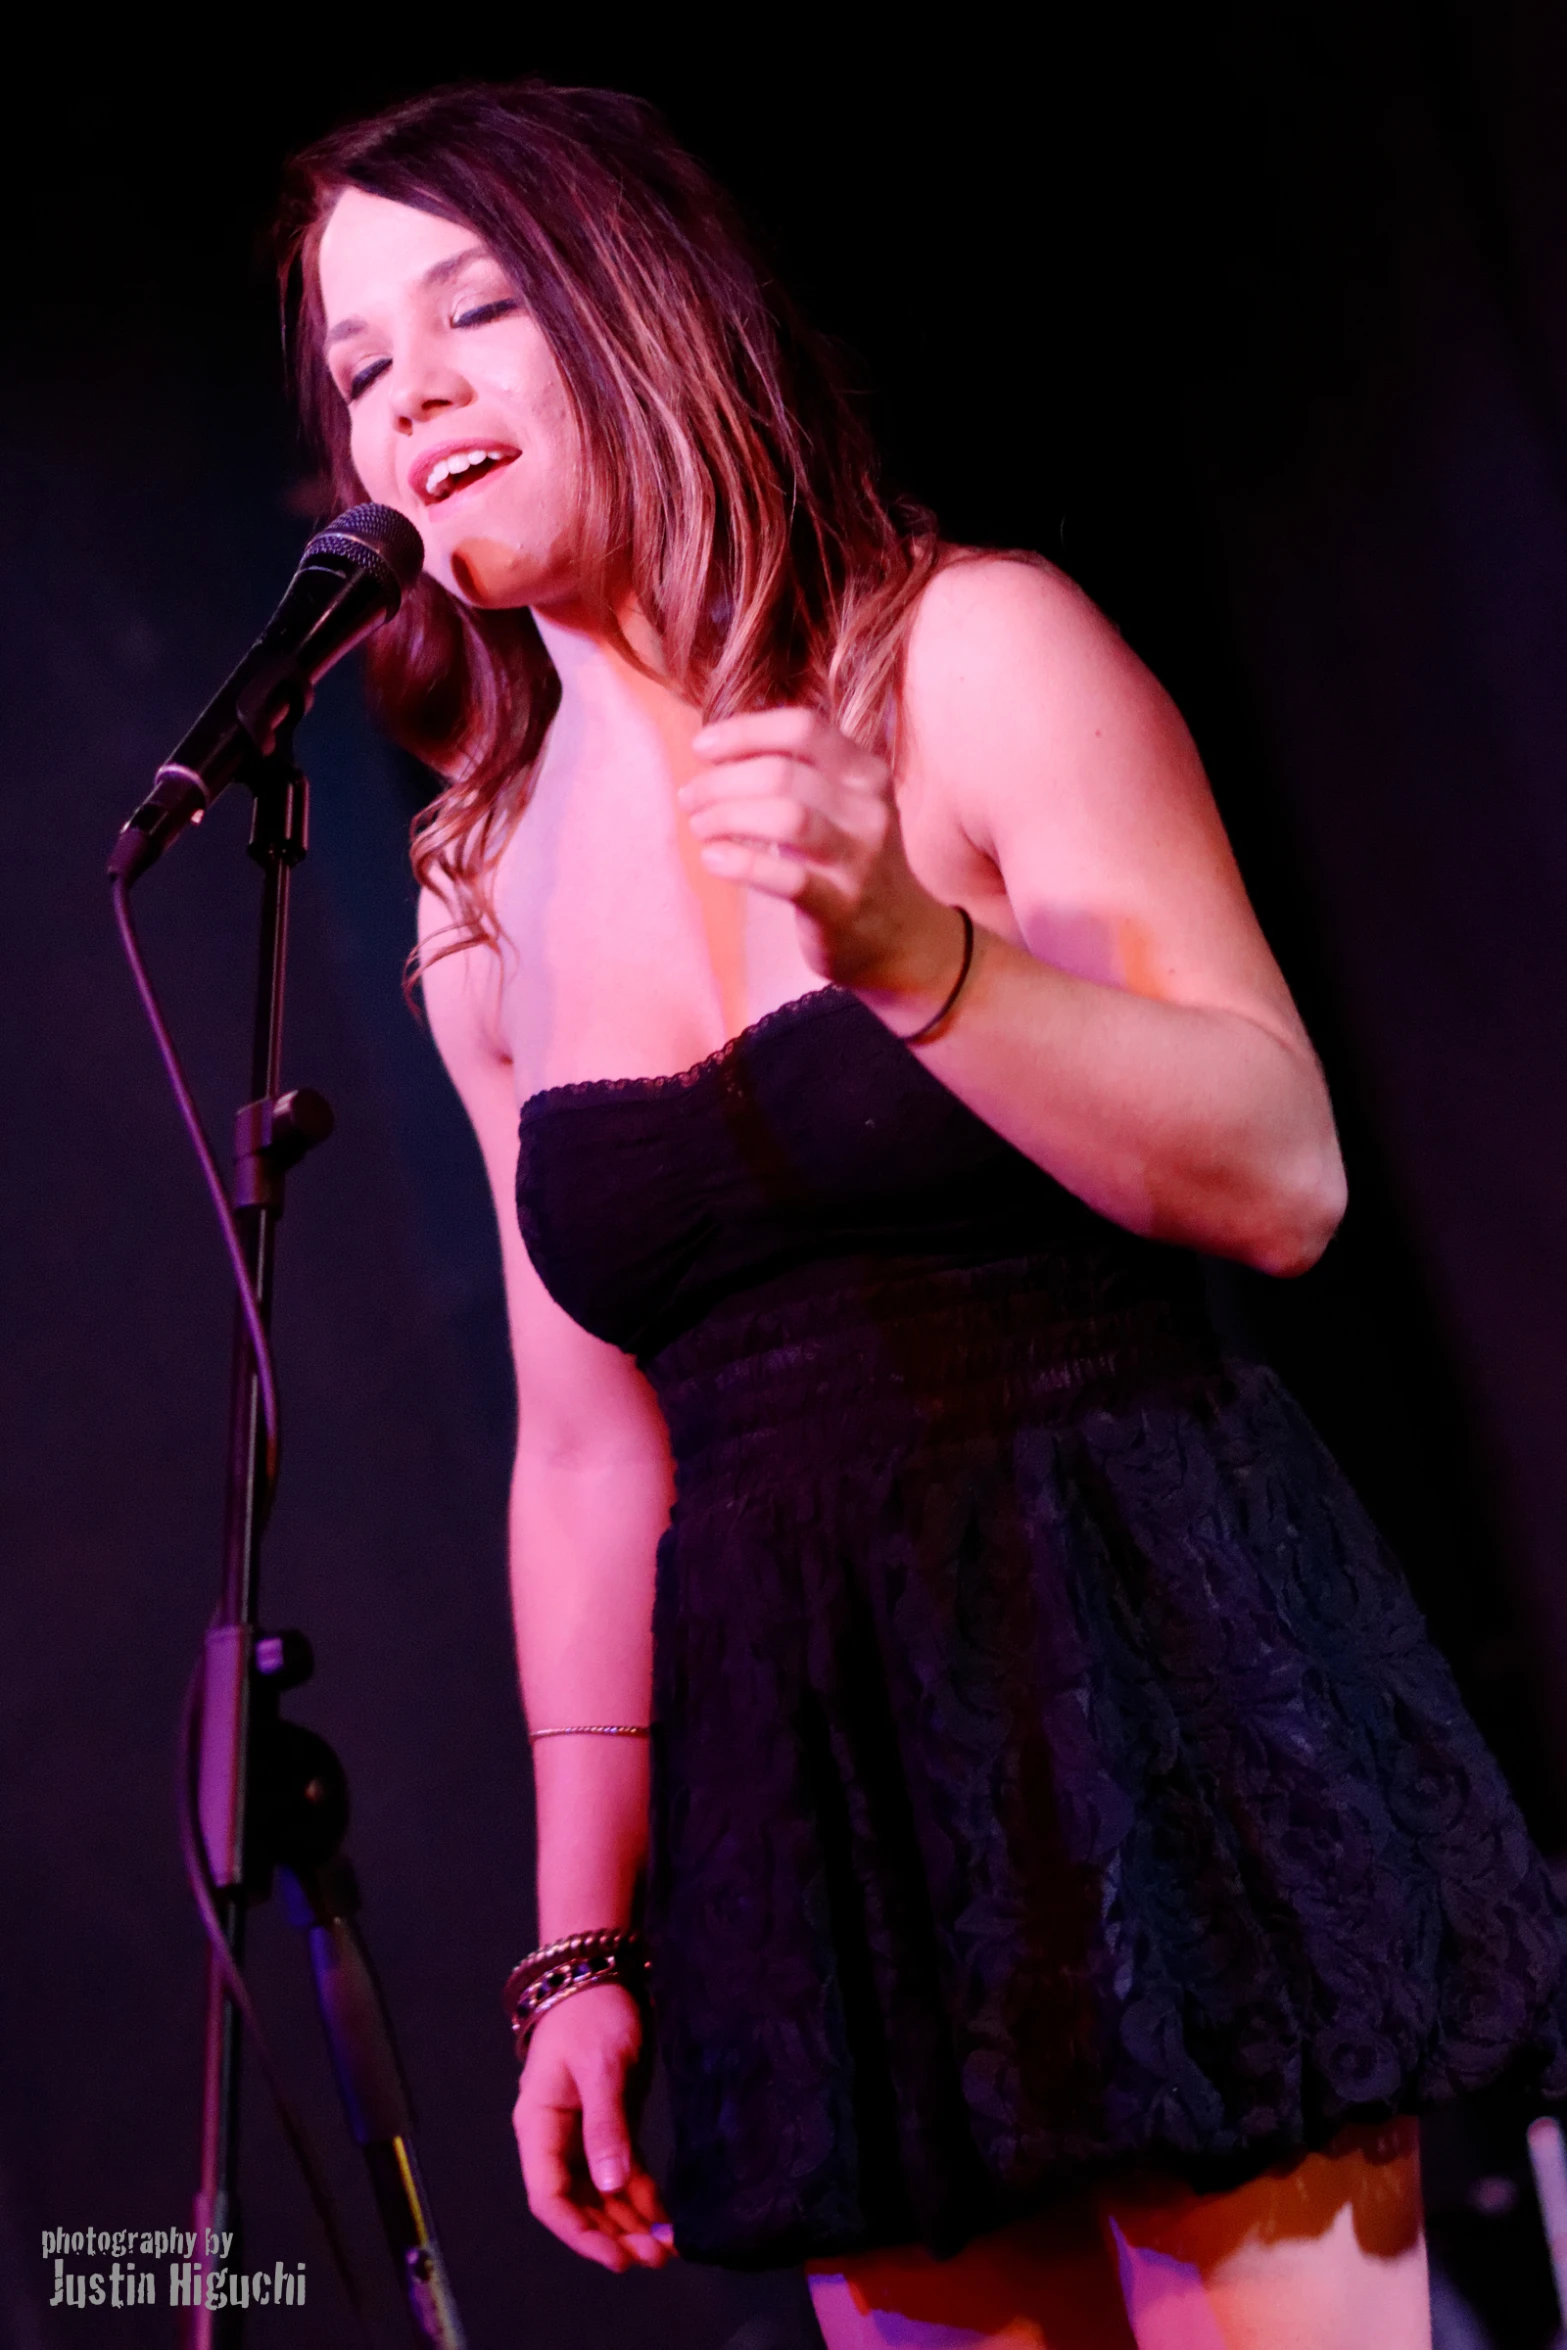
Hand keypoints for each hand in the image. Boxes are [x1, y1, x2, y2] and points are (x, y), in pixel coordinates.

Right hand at [512, 1984, 673, 2271]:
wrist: (600, 1973)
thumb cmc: (592, 2015)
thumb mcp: (601, 2068)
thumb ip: (605, 2126)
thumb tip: (611, 2188)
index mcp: (539, 2125)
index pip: (549, 2196)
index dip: (578, 2233)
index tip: (616, 2258)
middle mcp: (556, 2137)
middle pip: (577, 2202)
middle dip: (611, 2235)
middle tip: (654, 2258)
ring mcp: (582, 2133)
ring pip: (601, 2194)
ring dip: (628, 2222)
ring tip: (664, 2248)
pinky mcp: (608, 2124)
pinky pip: (620, 2172)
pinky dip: (639, 2197)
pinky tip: (663, 2218)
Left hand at [681, 707, 960, 1003]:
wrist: (902, 938)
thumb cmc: (849, 861)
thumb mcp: (840, 805)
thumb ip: (794, 773)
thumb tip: (717, 749)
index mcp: (866, 773)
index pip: (802, 728)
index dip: (744, 732)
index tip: (701, 748)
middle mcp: (868, 810)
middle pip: (783, 773)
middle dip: (722, 781)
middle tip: (690, 798)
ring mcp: (859, 860)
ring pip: (787, 818)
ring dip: (728, 817)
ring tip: (701, 827)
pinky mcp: (841, 907)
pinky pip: (787, 878)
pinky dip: (740, 864)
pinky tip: (714, 859)